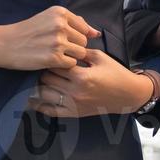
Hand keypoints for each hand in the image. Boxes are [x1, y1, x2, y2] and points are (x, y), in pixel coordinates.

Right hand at [0, 6, 99, 70]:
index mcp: (60, 13)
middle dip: (74, 47)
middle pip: (83, 41)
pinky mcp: (53, 58)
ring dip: (70, 57)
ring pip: (80, 53)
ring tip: (55, 55)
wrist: (4, 44)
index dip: (76, 37)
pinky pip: (71, 64)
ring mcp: (57, 42)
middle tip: (57, 49)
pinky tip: (51, 61)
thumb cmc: (26, 32)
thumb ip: (72, 23)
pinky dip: (64, 65)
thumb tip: (95, 32)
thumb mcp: (48, 18)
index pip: (84, 28)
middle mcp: (60, 25)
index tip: (63, 40)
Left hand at [30, 49, 154, 116]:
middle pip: (47, 79)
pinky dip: (39, 106)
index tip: (47, 53)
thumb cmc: (115, 73)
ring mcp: (73, 105)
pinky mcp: (74, 114)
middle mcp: (75, 92)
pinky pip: (51, 111)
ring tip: (37, 78)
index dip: (50, 58)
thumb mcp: (100, 57)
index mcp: (82, 76)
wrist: (128, 95)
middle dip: (44, 71)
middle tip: (41, 65)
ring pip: (45, 95)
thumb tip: (64, 45)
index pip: (56, 65)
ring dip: (39, 86)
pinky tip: (32, 99)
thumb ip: (80, 51)